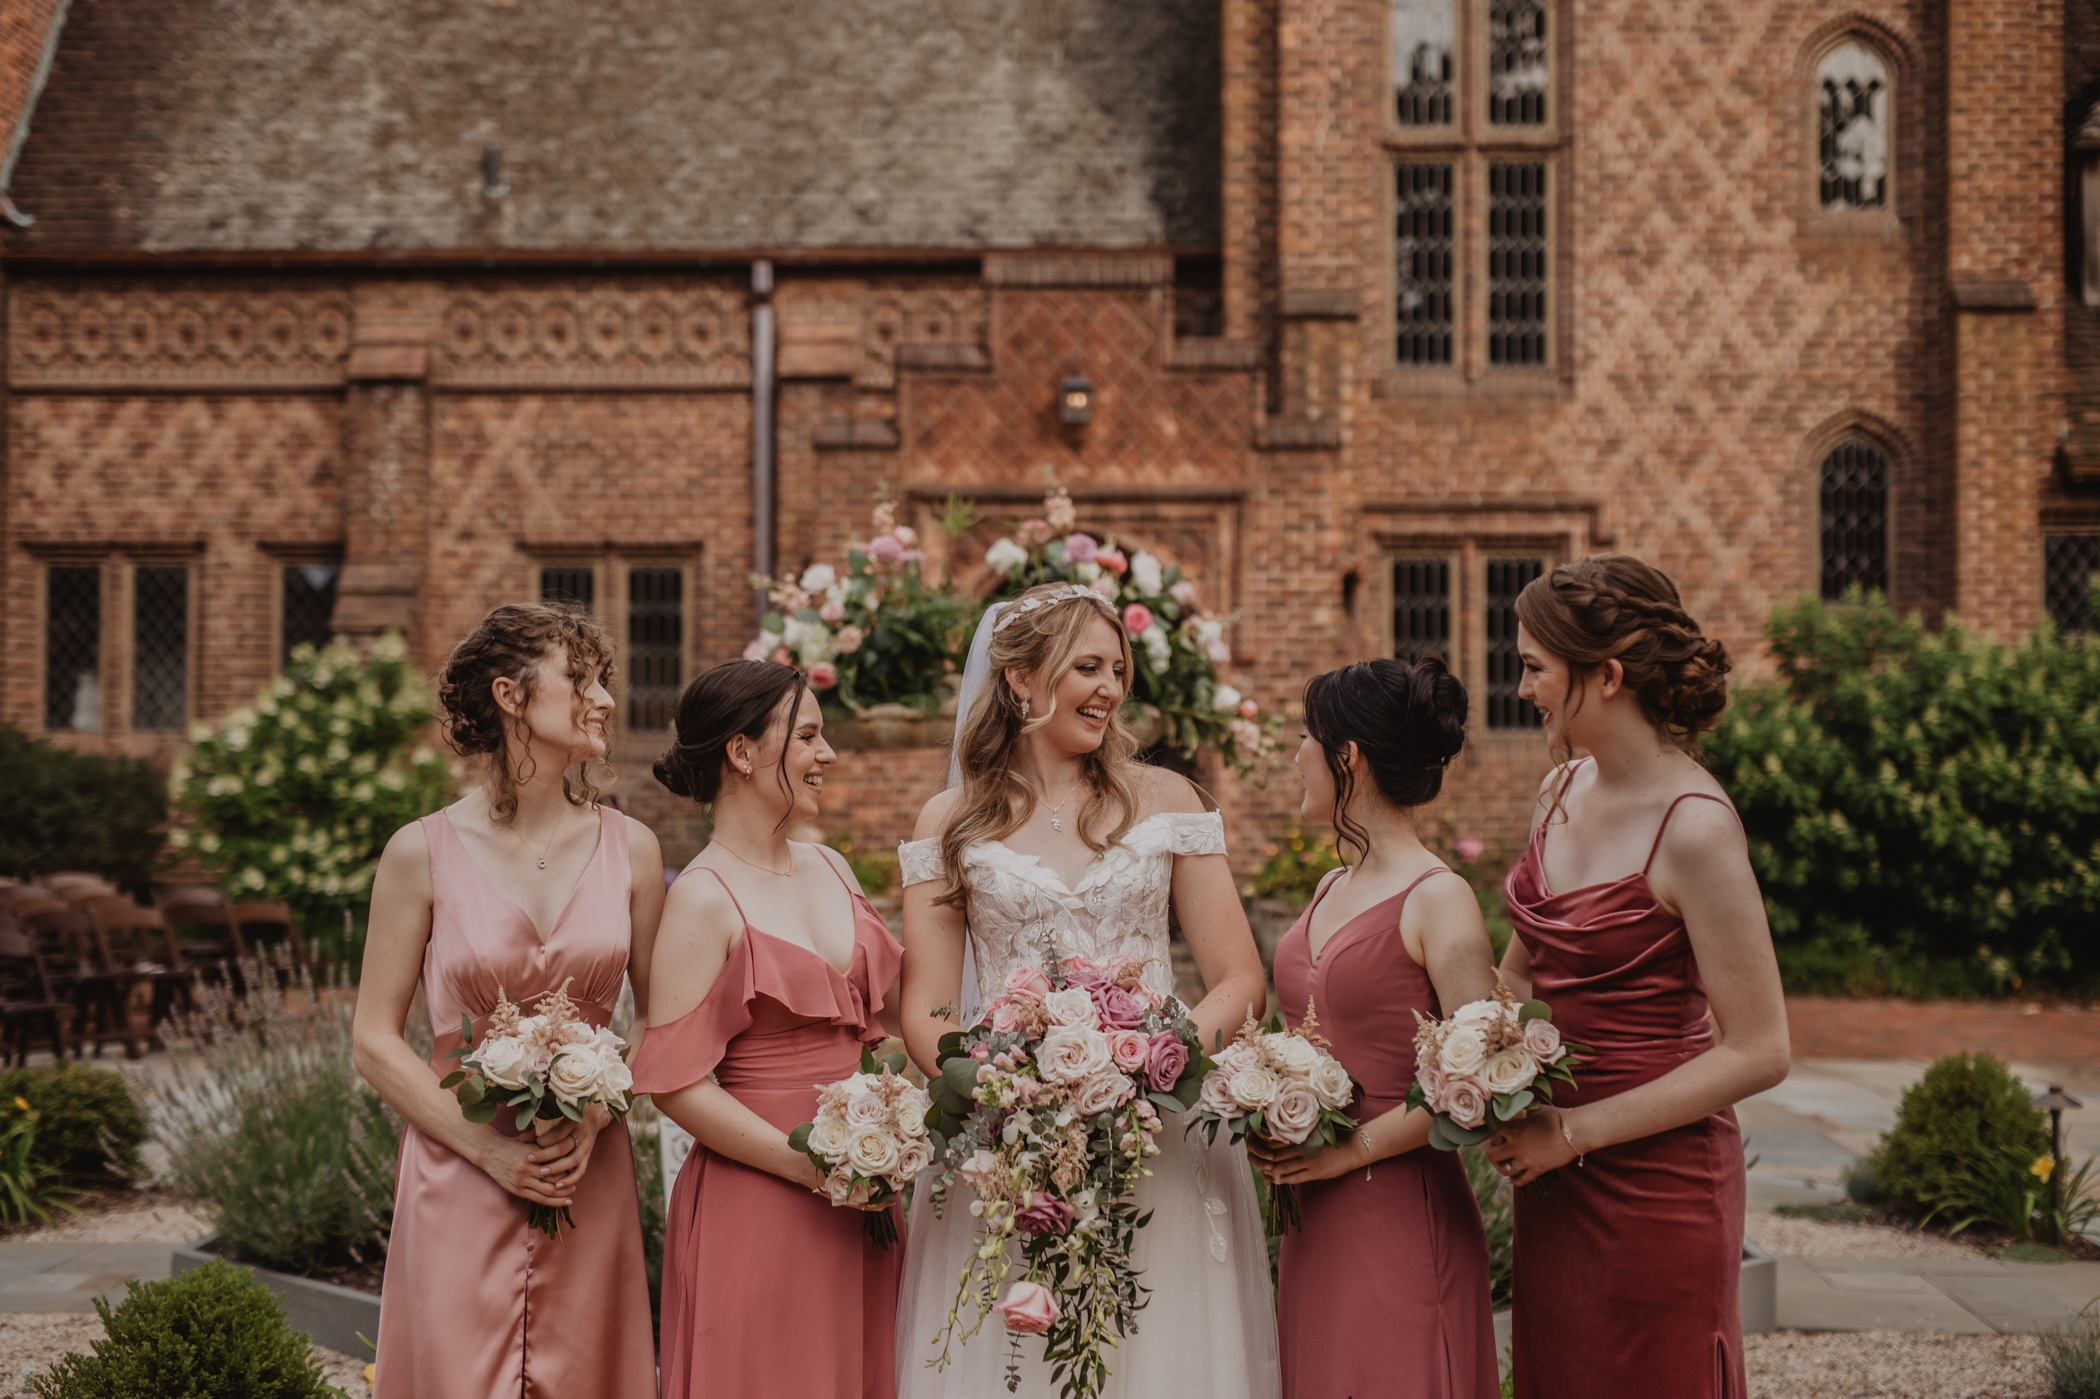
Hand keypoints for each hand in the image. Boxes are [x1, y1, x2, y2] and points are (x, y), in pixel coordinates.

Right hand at [478, 1126, 581, 1207]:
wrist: (489, 1152)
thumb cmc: (512, 1145)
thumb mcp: (530, 1141)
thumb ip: (546, 1146)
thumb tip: (567, 1150)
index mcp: (533, 1155)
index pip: (556, 1164)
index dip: (568, 1168)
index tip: (576, 1169)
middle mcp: (527, 1169)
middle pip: (554, 1179)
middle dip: (567, 1183)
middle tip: (576, 1184)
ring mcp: (521, 1181)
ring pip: (547, 1192)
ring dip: (561, 1195)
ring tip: (570, 1195)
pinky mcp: (516, 1190)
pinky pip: (537, 1199)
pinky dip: (552, 1202)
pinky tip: (560, 1202)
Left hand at [532, 1104, 609, 1192]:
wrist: (591, 1118)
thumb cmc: (567, 1118)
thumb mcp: (555, 1119)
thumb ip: (539, 1130)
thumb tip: (521, 1139)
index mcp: (573, 1121)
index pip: (559, 1133)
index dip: (546, 1140)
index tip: (533, 1145)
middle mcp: (581, 1134)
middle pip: (564, 1147)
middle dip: (546, 1155)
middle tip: (530, 1160)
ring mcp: (586, 1146)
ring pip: (573, 1160)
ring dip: (557, 1169)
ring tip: (542, 1174)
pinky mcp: (588, 1156)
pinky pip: (581, 1170)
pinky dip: (570, 1179)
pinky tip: (558, 1185)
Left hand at [1247, 1131, 1370, 1185]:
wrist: (1352, 1147)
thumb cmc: (1334, 1137)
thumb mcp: (1316, 1131)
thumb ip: (1301, 1134)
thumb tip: (1285, 1134)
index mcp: (1301, 1136)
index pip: (1276, 1141)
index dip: (1264, 1145)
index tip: (1257, 1147)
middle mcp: (1302, 1148)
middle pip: (1276, 1155)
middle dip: (1265, 1160)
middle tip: (1257, 1162)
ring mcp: (1308, 1161)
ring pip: (1283, 1167)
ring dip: (1272, 1171)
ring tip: (1266, 1172)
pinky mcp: (1315, 1173)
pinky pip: (1295, 1177)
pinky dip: (1285, 1179)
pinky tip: (1279, 1180)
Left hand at [1483, 1107, 1576, 1187]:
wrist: (1575, 1132)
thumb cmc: (1556, 1117)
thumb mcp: (1535, 1110)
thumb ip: (1522, 1113)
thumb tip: (1516, 1110)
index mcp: (1513, 1128)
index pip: (1490, 1134)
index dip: (1489, 1135)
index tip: (1491, 1135)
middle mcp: (1516, 1146)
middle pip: (1492, 1156)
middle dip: (1491, 1154)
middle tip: (1493, 1151)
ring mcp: (1526, 1160)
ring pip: (1505, 1170)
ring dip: (1502, 1168)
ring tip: (1503, 1165)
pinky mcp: (1537, 1170)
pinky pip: (1521, 1180)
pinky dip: (1515, 1180)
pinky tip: (1513, 1178)